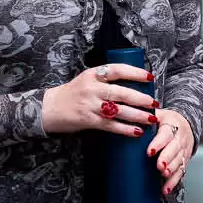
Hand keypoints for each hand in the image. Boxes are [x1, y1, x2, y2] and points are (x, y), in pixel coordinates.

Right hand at [41, 64, 156, 137]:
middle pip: (122, 92)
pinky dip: (125, 129)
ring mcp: (90, 105)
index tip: (149, 77)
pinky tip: (136, 132)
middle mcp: (92, 88)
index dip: (135, 73)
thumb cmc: (72, 94)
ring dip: (137, 115)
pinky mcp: (88, 120)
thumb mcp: (86, 80)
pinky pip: (110, 125)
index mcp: (93, 74)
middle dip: (141, 98)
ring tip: (151, 119)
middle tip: (154, 103)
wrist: (49, 108)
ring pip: (119, 110)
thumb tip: (133, 85)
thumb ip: (105, 80)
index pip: (118, 70)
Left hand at [147, 108, 194, 195]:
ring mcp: (183, 151)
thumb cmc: (168, 121)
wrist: (187, 125)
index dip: (158, 143)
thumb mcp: (160, 114)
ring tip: (164, 175)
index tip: (150, 151)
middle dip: (167, 158)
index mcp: (172, 125)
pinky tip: (165, 189)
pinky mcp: (184, 161)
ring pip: (179, 161)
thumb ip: (146, 116)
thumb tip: (130, 115)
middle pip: (175, 149)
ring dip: (172, 170)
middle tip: (159, 166)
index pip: (166, 134)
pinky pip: (180, 173)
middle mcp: (180, 139)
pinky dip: (173, 182)